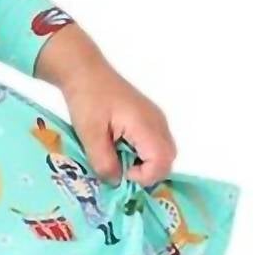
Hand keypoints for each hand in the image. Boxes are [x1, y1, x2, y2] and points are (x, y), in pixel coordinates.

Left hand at [37, 26, 176, 186]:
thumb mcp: (90, 135)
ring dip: (143, 163)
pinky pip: (155, 143)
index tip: (121, 173)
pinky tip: (120, 148)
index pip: (163, 162)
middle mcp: (158, 122)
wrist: (86, 72)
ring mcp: (156, 119)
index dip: (145, 176)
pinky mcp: (149, 118)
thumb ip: (104, 162)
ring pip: (163, 152)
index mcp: (146, 125)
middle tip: (120, 170)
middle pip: (168, 159)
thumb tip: (116, 182)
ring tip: (118, 158)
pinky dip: (142, 153)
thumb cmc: (88, 100)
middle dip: (146, 173)